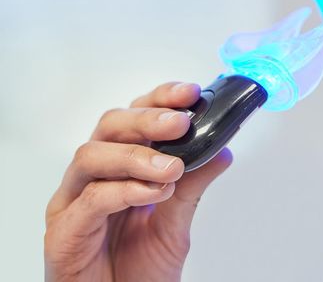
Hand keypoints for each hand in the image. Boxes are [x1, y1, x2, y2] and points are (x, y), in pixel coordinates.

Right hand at [44, 82, 231, 281]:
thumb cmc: (140, 271)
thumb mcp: (176, 223)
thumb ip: (192, 187)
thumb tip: (221, 152)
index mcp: (119, 169)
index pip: (134, 120)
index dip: (159, 100)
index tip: (190, 94)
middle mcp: (93, 179)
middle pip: (109, 127)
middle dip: (147, 119)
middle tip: (180, 123)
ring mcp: (74, 204)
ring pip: (92, 155)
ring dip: (137, 155)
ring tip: (172, 168)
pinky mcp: (64, 233)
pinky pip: (90, 200)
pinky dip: (124, 191)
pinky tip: (153, 193)